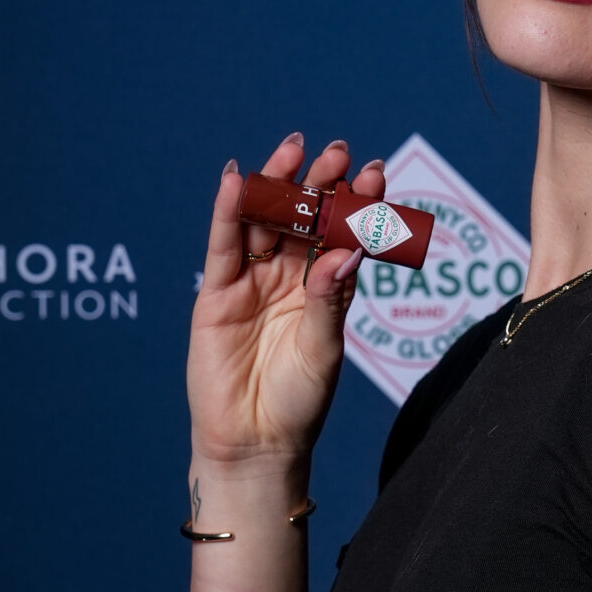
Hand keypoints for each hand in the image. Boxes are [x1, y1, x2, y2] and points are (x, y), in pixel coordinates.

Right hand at [187, 133, 384, 479]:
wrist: (255, 442)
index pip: (343, 236)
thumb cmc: (299, 401)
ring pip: (264, 222)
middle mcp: (290, 278)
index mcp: (326, 289)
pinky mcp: (217, 293)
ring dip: (277, 185)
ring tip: (294, 149)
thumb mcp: (324, 350)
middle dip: (320, 184)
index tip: (374, 171)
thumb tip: (345, 253)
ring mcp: (252, 282)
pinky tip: (238, 178)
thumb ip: (330, 301)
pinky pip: (223, 245)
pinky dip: (228, 210)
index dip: (356, 204)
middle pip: (304, 220)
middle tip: (336, 152)